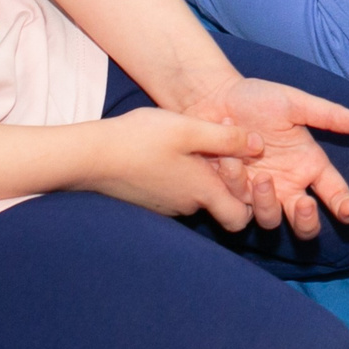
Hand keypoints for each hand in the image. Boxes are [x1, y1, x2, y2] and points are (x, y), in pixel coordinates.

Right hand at [80, 107, 265, 231]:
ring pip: (196, 193)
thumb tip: (259, 146)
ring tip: (190, 138)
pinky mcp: (149, 199)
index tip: (241, 163)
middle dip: (224, 175)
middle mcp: (187, 206)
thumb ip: (227, 138)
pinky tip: (168, 148)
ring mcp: (165, 205)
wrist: (89, 157)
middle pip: (219, 201)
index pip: (240, 218)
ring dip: (200, 170)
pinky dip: (180, 172)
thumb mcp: (189, 129)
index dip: (249, 197)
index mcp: (202, 193)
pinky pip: (175, 189)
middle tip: (216, 143)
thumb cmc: (141, 139)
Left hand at [181, 75, 348, 237]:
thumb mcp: (294, 103)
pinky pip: (237, 207)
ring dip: (269, 204)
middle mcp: (287, 185)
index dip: (345, 206)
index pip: (334, 193)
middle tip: (305, 205)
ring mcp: (259, 194)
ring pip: (271, 221)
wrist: (210, 99)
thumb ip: (329, 115)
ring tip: (263, 177)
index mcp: (308, 165)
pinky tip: (229, 159)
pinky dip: (235, 185)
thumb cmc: (254, 98)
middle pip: (305, 224)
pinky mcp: (232, 197)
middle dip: (308, 222)